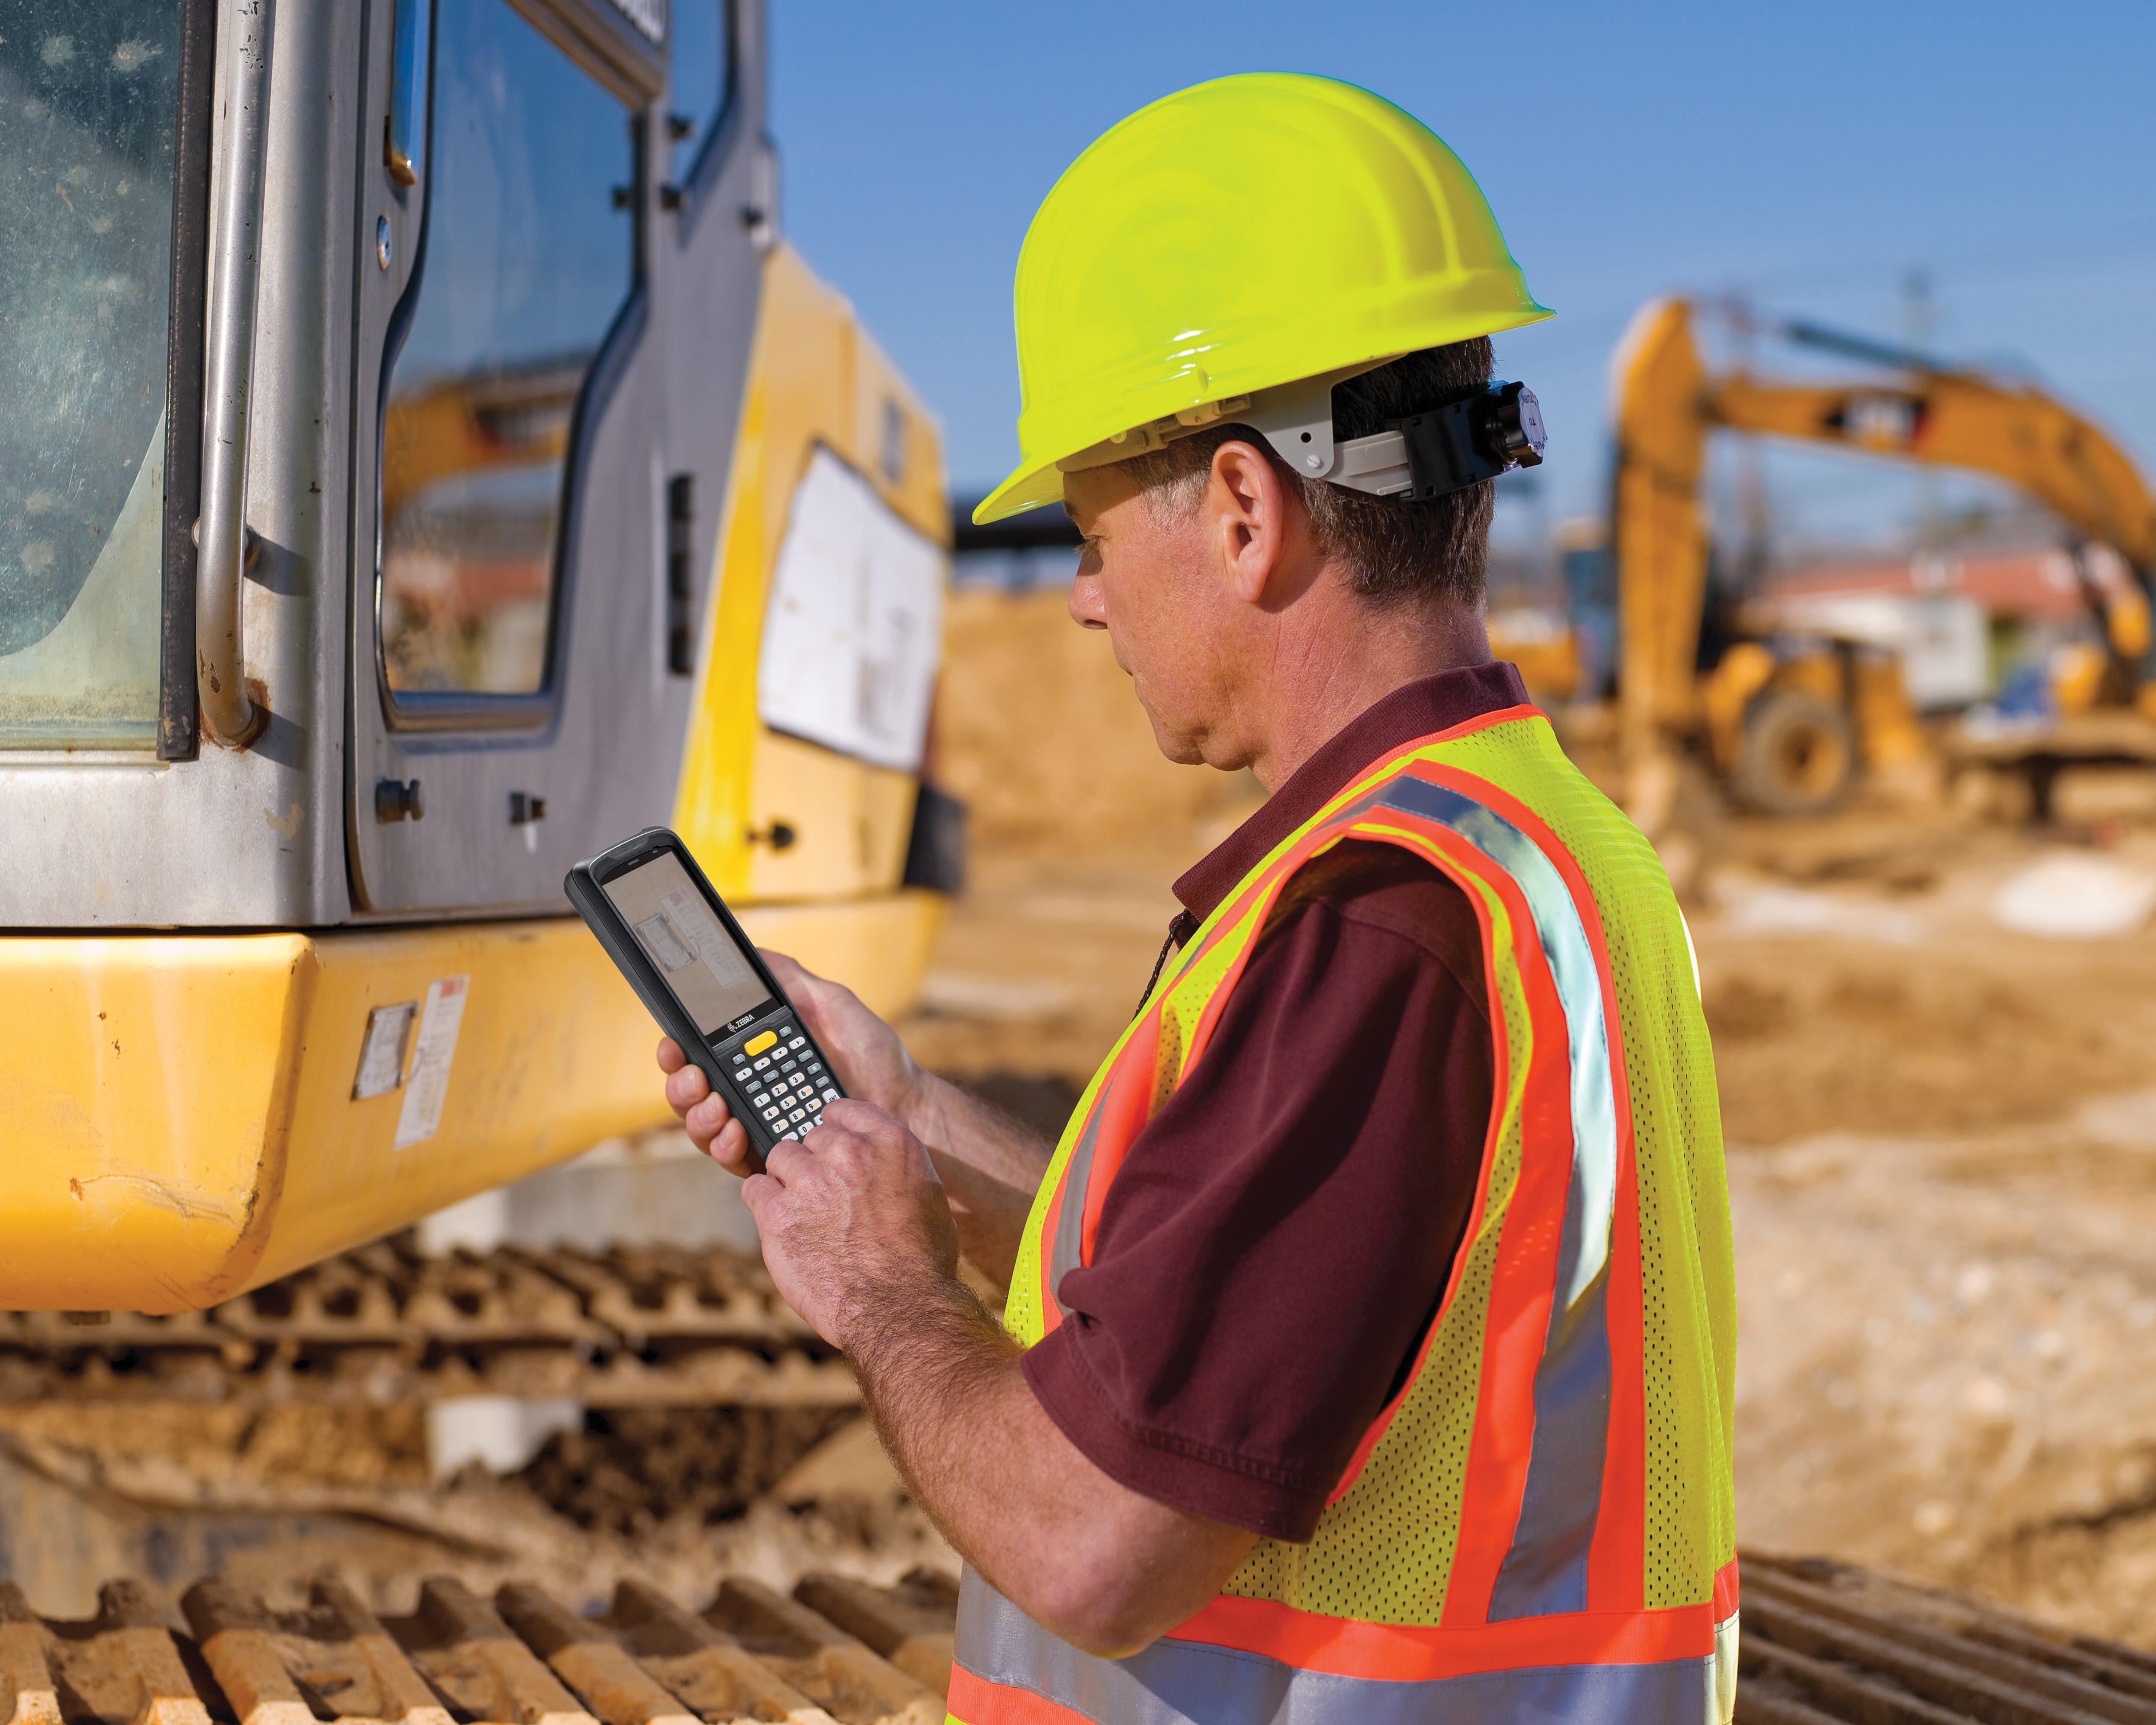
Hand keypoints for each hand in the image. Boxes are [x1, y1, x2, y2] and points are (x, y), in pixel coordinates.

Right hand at [659, 949, 923, 1176]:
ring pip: (703, 1128)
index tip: (673, 1044)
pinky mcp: (771, 1156)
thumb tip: (754, 951)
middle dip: (681, 1086)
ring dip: (699, 1117)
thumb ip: (791, 980)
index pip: (700, 1053)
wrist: (903, 1101)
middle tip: (697, 1078)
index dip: (676, 1051)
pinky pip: (732, 1158)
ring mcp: (757, 1124)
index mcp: (753, 1055)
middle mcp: (747, 1090)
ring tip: (719, 1107)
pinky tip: (736, 1134)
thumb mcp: (831, 1004)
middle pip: (691, 1093)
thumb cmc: (871, 1053)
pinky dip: (725, 1147)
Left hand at [741, 1099, 960, 1349]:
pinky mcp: (777, 1215)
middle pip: (809, 1137)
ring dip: (787, 1182)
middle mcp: (848, 1153)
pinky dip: (763, 1203)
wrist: (902, 1309)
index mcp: (889, 1141)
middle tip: (824, 1196)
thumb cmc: (921, 1259)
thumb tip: (870, 1159)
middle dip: (814, 1163)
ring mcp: (809, 1182)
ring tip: (804, 1214)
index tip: (832, 1148)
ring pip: (779, 1158)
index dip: (835, 1130)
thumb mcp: (925, 1193)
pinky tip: (781, 1224)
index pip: (842, 1110)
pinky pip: (754, 1188)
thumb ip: (891, 1164)